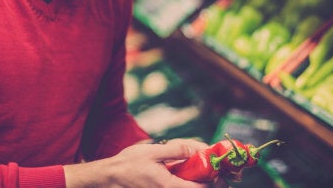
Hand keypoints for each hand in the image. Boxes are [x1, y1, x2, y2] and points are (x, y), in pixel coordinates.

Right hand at [65, 138, 225, 186]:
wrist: (110, 177)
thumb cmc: (128, 164)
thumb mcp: (153, 152)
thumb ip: (175, 151)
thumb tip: (196, 149)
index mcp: (168, 186)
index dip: (214, 182)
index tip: (222, 172)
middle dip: (209, 182)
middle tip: (219, 173)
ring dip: (198, 181)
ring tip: (206, 171)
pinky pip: (178, 186)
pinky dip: (187, 181)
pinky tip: (188, 172)